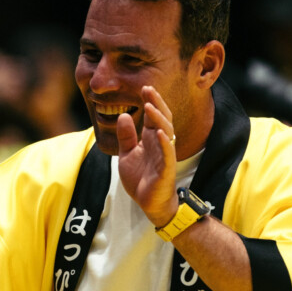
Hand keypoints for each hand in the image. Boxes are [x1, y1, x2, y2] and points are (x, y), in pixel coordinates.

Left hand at [117, 85, 179, 226]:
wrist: (149, 202)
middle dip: (156, 103)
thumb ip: (126, 136)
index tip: (144, 88)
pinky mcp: (166, 168)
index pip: (153, 116)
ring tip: (150, 106)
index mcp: (150, 138)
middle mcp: (160, 143)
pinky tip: (159, 132)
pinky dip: (164, 142)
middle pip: (161, 119)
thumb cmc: (140, 178)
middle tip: (148, 88)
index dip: (150, 101)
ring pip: (166, 132)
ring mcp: (165, 155)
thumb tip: (124, 116)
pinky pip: (167, 153)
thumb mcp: (127, 154)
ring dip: (159, 118)